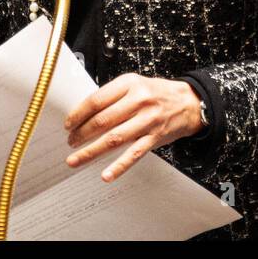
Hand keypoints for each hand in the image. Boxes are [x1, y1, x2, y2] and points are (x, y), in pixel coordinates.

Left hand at [62, 74, 203, 182]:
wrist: (188, 102)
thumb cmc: (157, 93)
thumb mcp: (134, 84)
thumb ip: (112, 96)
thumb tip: (84, 113)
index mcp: (129, 84)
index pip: (96, 100)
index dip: (78, 114)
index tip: (69, 123)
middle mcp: (138, 101)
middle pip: (102, 120)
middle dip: (81, 133)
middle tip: (70, 141)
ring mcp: (147, 121)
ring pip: (113, 139)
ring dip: (91, 151)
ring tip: (75, 159)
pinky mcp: (154, 138)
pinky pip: (133, 154)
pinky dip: (119, 167)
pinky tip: (106, 174)